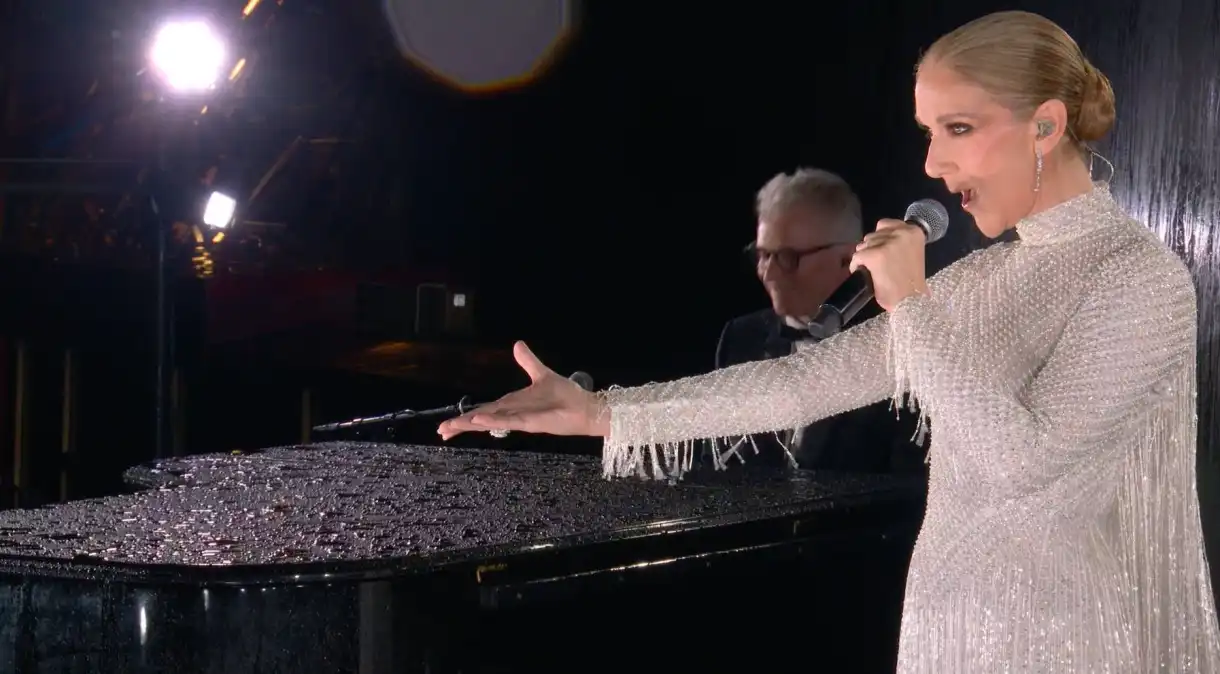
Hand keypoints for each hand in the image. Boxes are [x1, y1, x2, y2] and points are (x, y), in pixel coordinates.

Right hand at [436, 341, 607, 440]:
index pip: (484, 410)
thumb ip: (528, 361)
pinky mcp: (531, 422)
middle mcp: (513, 413)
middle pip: (481, 419)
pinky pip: (509, 421)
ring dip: (471, 424)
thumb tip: (517, 344)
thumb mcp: (542, 373)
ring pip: (490, 422)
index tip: (447, 424)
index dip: (466, 417)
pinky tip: (479, 421)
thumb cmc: (566, 395)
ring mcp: (521, 419)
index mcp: (513, 403)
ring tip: (450, 428)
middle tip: (440, 431)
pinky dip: (494, 420)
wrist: (586, 406)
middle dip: (461, 425)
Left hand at [849, 219, 928, 310]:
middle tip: (877, 264)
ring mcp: (887, 244)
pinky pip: (857, 256)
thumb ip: (899, 243)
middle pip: (873, 234)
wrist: (911, 302)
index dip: (880, 238)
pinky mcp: (874, 255)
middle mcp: (901, 233)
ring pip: (864, 244)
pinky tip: (862, 273)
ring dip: (864, 256)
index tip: (880, 249)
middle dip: (871, 248)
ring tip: (872, 270)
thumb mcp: (911, 254)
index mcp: (914, 232)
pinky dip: (855, 265)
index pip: (885, 224)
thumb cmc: (912, 283)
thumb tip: (877, 241)